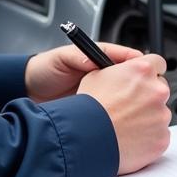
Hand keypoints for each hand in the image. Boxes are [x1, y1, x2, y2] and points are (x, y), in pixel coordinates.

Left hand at [24, 42, 143, 103]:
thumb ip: (76, 56)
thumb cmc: (45, 70)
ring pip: (128, 96)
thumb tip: (92, 59)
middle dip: (141, 85)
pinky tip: (121, 120)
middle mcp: (104, 74)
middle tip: (143, 92)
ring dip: (133, 102)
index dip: (140, 64)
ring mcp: (103, 92)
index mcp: (99, 58)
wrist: (30, 90)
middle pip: (133, 79)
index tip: (146, 71)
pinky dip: (121, 115)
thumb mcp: (61, 59)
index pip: (128, 58)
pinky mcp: (98, 108)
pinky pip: (116, 110)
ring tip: (133, 107)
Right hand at [77, 54, 171, 174]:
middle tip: (131, 104)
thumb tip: (124, 72)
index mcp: (142, 70)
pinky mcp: (162, 137)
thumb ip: (120, 71)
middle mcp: (157, 91)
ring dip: (149, 116)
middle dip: (149, 95)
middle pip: (161, 88)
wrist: (89, 137)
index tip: (145, 78)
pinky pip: (160, 134)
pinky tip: (131, 136)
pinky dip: (149, 135)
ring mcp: (162, 115)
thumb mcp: (97, 75)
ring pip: (160, 113)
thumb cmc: (90, 107)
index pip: (158, 63)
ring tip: (126, 123)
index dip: (150, 72)